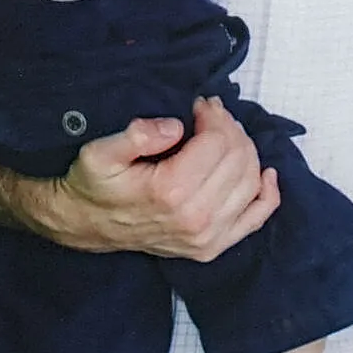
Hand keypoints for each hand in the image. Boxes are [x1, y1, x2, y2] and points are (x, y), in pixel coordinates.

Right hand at [24, 96, 280, 260]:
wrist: (85, 225)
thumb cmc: (93, 185)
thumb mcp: (98, 153)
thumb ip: (136, 134)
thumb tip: (176, 127)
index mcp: (171, 192)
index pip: (218, 142)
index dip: (214, 116)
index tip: (200, 105)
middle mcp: (196, 218)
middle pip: (238, 159)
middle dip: (230, 129)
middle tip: (212, 115)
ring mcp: (208, 237)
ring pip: (250, 182)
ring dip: (245, 151)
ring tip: (224, 135)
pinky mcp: (213, 247)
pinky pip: (256, 218)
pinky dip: (266, 193)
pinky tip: (266, 173)